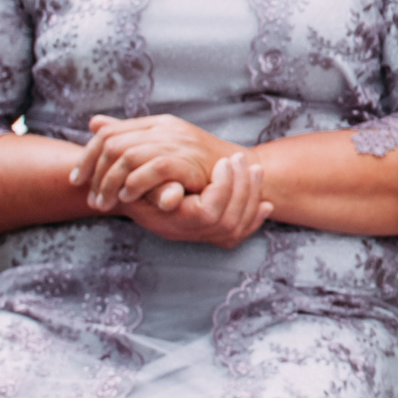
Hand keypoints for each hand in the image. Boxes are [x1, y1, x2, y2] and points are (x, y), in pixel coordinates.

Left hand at [72, 113, 234, 211]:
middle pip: (112, 144)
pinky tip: (127, 198)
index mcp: (157, 123)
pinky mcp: (188, 158)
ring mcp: (177, 141)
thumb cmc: (202, 164)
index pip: (108, 132)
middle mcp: (165, 127)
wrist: (241, 170)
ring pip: (127, 156)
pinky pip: (152, 168)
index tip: (78, 179)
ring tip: (105, 204)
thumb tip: (94, 122)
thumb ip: (130, 137)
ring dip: (109, 183)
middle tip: (90, 198)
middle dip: (94, 173)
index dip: (87, 156)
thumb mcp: (163, 147)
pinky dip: (135, 184)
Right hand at [119, 151, 272, 249]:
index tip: (223, 162)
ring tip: (254, 170)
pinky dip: (256, 219)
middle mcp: (191, 234)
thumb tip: (173, 196)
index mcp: (175, 222)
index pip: (209, 213)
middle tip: (241, 159)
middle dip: (242, 187)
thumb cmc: (132, 188)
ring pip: (238, 227)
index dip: (222, 187)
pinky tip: (266, 205)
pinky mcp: (219, 237)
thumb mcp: (138, 186)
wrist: (132, 200)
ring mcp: (205, 237)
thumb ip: (155, 188)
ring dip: (251, 197)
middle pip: (229, 221)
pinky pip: (243, 234)